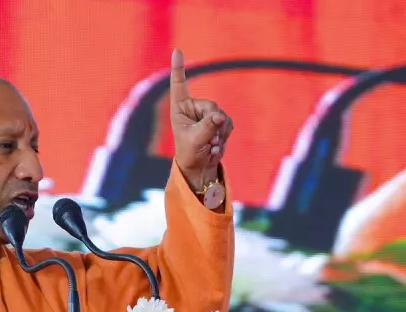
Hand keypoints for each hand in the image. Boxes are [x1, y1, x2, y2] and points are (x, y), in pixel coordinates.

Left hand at [170, 48, 233, 188]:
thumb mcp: (196, 141)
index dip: (179, 69)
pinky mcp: (220, 121)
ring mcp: (208, 113)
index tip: (177, 50)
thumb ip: (208, 128)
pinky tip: (215, 146)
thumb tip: (220, 117)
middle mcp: (194, 108)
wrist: (199, 166)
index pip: (179, 85)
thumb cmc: (189, 153)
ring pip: (223, 116)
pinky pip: (229, 124)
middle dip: (213, 125)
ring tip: (209, 145)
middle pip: (212, 106)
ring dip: (219, 134)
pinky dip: (225, 137)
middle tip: (207, 141)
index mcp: (180, 109)